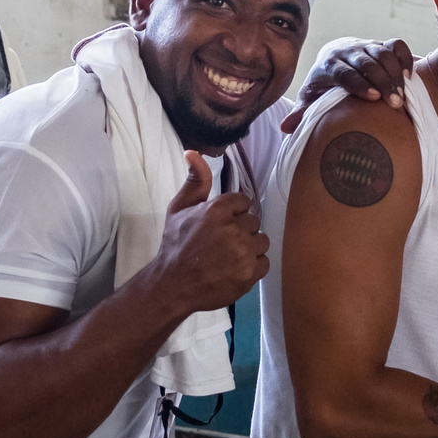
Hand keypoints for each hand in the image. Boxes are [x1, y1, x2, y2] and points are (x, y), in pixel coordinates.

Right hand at [151, 151, 270, 314]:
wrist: (172, 285)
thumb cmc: (175, 245)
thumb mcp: (178, 209)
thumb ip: (194, 180)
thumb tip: (193, 152)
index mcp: (217, 210)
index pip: (244, 202)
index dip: (232, 213)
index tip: (219, 226)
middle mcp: (233, 229)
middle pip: (254, 222)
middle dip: (240, 231)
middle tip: (221, 243)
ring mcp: (243, 252)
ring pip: (262, 242)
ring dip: (249, 249)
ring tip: (228, 257)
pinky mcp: (250, 273)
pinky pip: (264, 263)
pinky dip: (253, 267)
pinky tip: (234, 269)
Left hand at [284, 37, 416, 132]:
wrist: (333, 56)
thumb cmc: (324, 84)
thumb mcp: (311, 97)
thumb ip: (302, 112)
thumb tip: (286, 128)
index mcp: (329, 63)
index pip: (344, 71)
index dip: (359, 83)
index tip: (374, 98)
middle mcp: (348, 51)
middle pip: (367, 62)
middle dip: (383, 81)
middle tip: (396, 103)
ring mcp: (366, 46)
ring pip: (383, 53)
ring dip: (396, 74)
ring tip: (403, 96)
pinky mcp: (381, 44)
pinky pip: (396, 45)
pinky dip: (404, 58)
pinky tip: (408, 77)